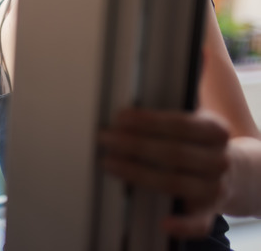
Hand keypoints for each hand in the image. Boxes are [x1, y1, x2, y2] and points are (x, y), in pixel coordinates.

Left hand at [99, 108, 229, 238]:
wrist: (235, 173)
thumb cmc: (197, 143)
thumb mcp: (193, 122)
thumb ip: (165, 117)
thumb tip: (124, 115)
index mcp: (215, 131)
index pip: (180, 124)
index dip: (148, 121)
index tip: (120, 118)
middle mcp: (219, 160)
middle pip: (173, 153)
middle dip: (134, 145)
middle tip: (105, 138)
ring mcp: (216, 188)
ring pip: (174, 182)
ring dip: (137, 173)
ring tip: (109, 163)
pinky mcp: (209, 212)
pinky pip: (198, 224)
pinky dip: (182, 225)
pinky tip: (164, 223)